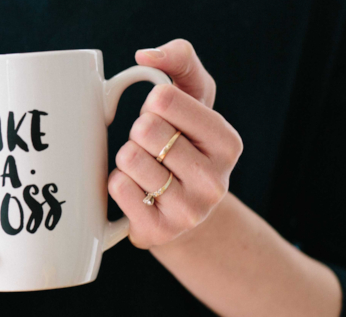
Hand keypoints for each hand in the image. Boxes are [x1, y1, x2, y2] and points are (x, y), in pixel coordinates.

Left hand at [108, 39, 242, 248]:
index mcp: (227, 142)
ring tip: (145, 169)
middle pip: (144, 129)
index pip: (164, 99)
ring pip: (129, 159)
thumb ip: (180, 60)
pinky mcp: (160, 231)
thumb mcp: (193, 97)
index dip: (152, 103)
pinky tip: (136, 190)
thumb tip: (146, 56)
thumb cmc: (184, 143)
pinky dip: (117, 182)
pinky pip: (117, 188)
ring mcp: (189, 211)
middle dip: (138, 132)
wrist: (182, 210)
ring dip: (126, 159)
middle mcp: (215, 180)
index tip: (163, 117)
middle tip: (152, 147)